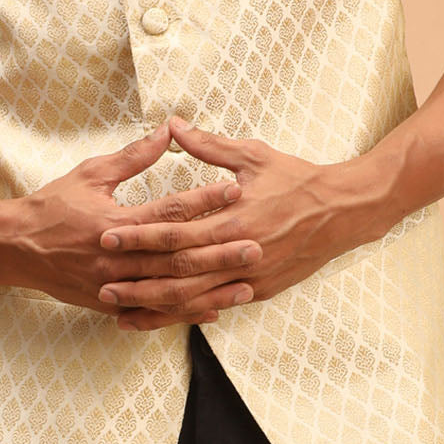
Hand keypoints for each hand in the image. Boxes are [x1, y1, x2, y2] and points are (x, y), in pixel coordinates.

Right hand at [0, 122, 263, 327]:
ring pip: (170, 291)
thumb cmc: (54, 204)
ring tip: (245, 286)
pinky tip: (211, 310)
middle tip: (256, 245)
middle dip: (219, 252)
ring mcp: (114, 286)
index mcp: (115, 220)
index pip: (169, 210)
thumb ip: (133, 156)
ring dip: (210, 290)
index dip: (204, 199)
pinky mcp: (109, 305)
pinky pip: (153, 312)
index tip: (236, 189)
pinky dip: (183, 312)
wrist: (14, 248)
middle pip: (178, 256)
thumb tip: (167, 131)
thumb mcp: (92, 173)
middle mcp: (117, 257)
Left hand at [97, 116, 391, 324]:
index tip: (108, 236)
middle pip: (178, 272)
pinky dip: (185, 314)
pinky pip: (214, 306)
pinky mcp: (258, 291)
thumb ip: (208, 146)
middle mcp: (239, 253)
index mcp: (233, 218)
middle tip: (101, 282)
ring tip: (119, 309)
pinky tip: (159, 318)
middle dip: (137, 278)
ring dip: (154, 305)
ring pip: (193, 299)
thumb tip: (172, 126)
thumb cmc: (296, 178)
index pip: (175, 232)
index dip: (139, 235)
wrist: (343, 212)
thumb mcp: (251, 155)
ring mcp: (250, 278)